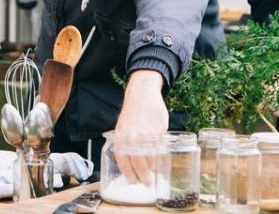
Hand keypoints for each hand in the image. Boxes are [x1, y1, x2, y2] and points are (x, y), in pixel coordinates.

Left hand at [113, 70, 166, 184]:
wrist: (142, 94)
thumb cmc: (132, 112)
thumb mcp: (122, 128)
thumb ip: (125, 143)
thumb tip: (131, 161)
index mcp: (120, 138)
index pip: (122, 161)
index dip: (128, 173)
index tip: (133, 181)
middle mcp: (131, 138)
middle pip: (137, 164)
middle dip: (142, 176)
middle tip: (146, 183)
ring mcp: (144, 136)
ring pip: (149, 157)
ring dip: (151, 168)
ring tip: (152, 173)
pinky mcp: (156, 132)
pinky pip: (157, 149)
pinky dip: (158, 157)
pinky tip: (158, 161)